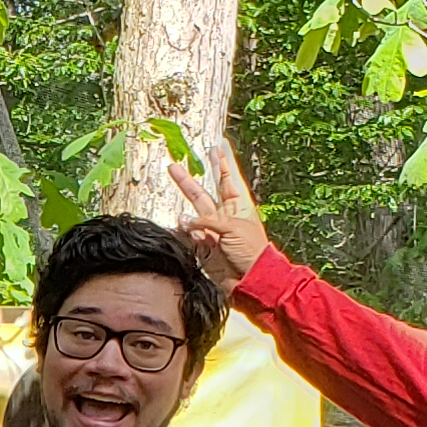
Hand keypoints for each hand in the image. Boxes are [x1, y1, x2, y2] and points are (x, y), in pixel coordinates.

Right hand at [165, 146, 272, 289]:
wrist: (250, 281)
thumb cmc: (251, 251)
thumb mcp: (234, 228)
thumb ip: (209, 220)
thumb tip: (184, 221)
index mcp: (238, 206)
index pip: (228, 179)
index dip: (223, 162)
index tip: (217, 145)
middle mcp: (223, 216)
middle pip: (204, 193)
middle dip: (189, 179)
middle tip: (174, 166)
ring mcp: (211, 232)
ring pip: (192, 212)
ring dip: (183, 203)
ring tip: (176, 200)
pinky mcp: (202, 247)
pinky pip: (188, 235)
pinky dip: (182, 230)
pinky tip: (179, 226)